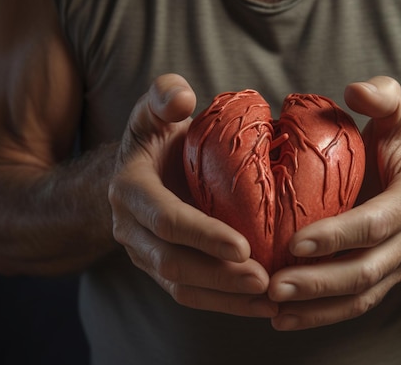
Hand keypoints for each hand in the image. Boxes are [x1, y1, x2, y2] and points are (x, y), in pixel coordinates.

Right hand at [109, 74, 276, 317]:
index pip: (166, 220)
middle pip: (172, 263)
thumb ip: (163, 95)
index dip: (203, 236)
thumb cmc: (156, 139)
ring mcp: (145, 254)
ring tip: (270, 300)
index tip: (244, 246)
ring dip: (226, 298)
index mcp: (131, 190)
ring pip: (182, 287)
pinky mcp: (163, 269)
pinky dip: (224, 303)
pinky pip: (190, 294)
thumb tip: (182, 97)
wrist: (137, 171)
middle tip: (265, 280)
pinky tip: (259, 304)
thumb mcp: (154, 110)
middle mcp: (132, 229)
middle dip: (219, 276)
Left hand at [267, 76, 400, 329]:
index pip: (375, 224)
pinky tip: (284, 319)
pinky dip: (320, 315)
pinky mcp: (382, 278)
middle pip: (365, 271)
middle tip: (273, 286)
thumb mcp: (400, 113)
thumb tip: (355, 90)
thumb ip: (383, 97)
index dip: (337, 236)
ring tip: (273, 309)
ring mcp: (397, 265)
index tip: (295, 243)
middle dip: (318, 282)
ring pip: (359, 296)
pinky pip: (354, 305)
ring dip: (316, 307)